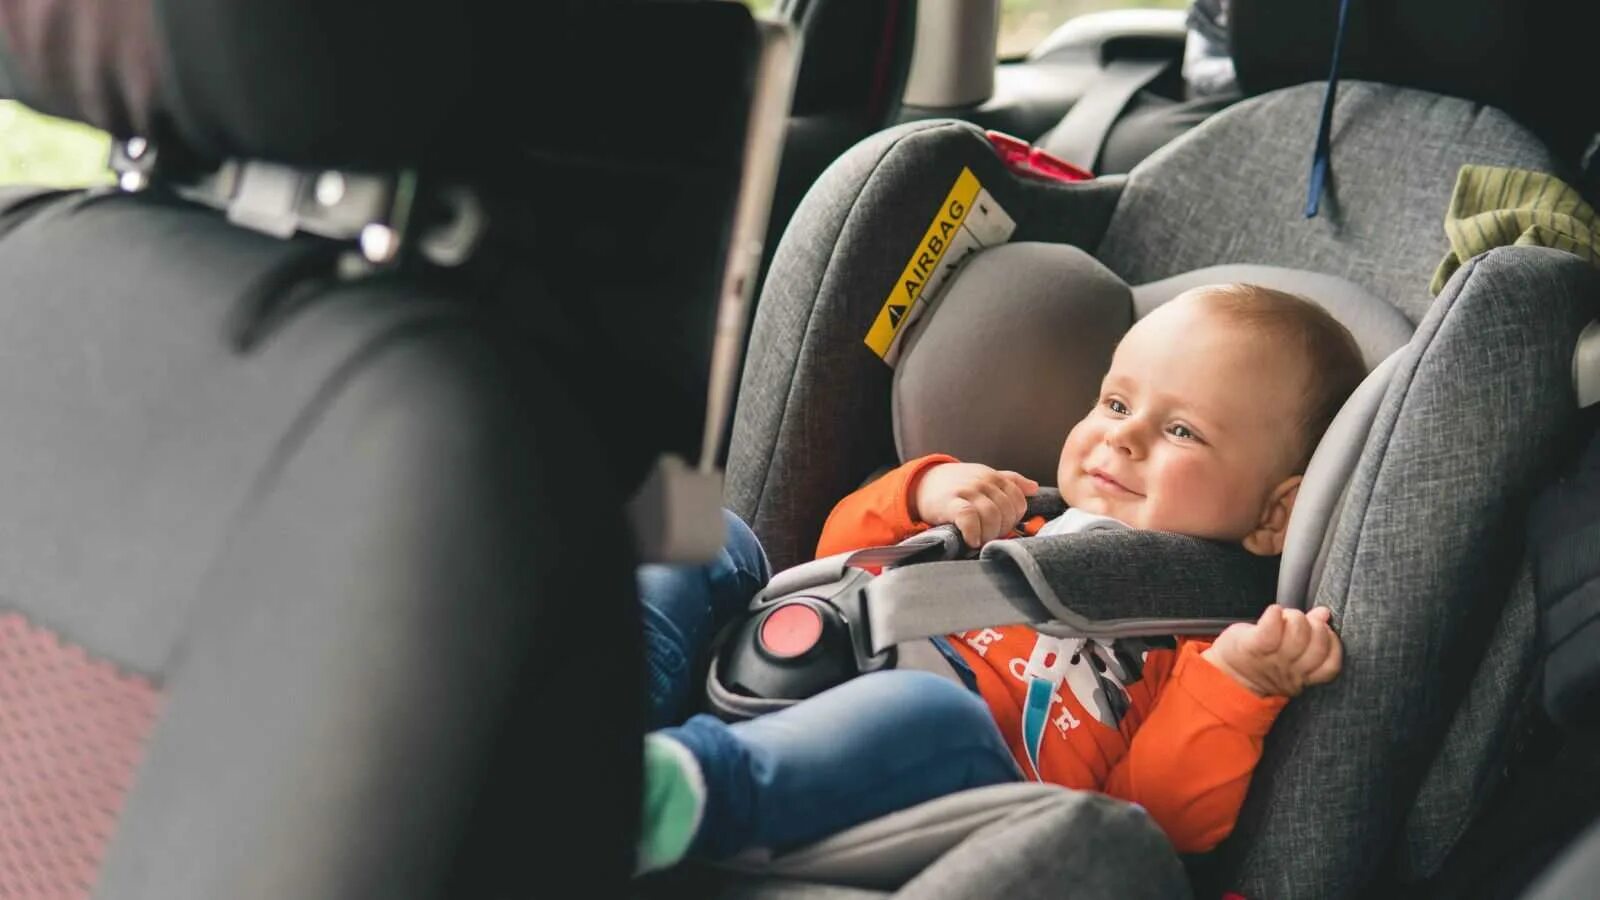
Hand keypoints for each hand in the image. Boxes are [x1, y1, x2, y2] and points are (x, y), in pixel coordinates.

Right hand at [912, 462, 1037, 547]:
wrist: (923, 482)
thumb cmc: (958, 484)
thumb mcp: (984, 476)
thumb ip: (1010, 481)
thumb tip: (1034, 488)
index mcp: (994, 477)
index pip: (1018, 501)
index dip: (1014, 519)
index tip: (1002, 527)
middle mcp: (983, 482)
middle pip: (1006, 511)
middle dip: (1001, 529)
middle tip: (989, 536)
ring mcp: (967, 491)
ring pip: (991, 516)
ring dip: (988, 534)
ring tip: (980, 540)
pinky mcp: (950, 503)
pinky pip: (969, 518)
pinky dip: (974, 532)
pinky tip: (972, 540)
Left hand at [1201, 605, 1342, 697]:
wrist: (1225, 675)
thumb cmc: (1260, 660)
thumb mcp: (1289, 654)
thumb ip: (1310, 635)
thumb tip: (1325, 613)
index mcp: (1302, 675)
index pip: (1331, 665)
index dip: (1332, 643)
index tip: (1324, 630)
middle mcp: (1289, 671)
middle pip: (1317, 645)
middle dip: (1314, 626)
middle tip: (1300, 620)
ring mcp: (1272, 659)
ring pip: (1298, 634)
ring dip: (1294, 617)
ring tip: (1285, 616)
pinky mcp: (1253, 646)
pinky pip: (1271, 629)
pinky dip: (1275, 614)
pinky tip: (1273, 611)